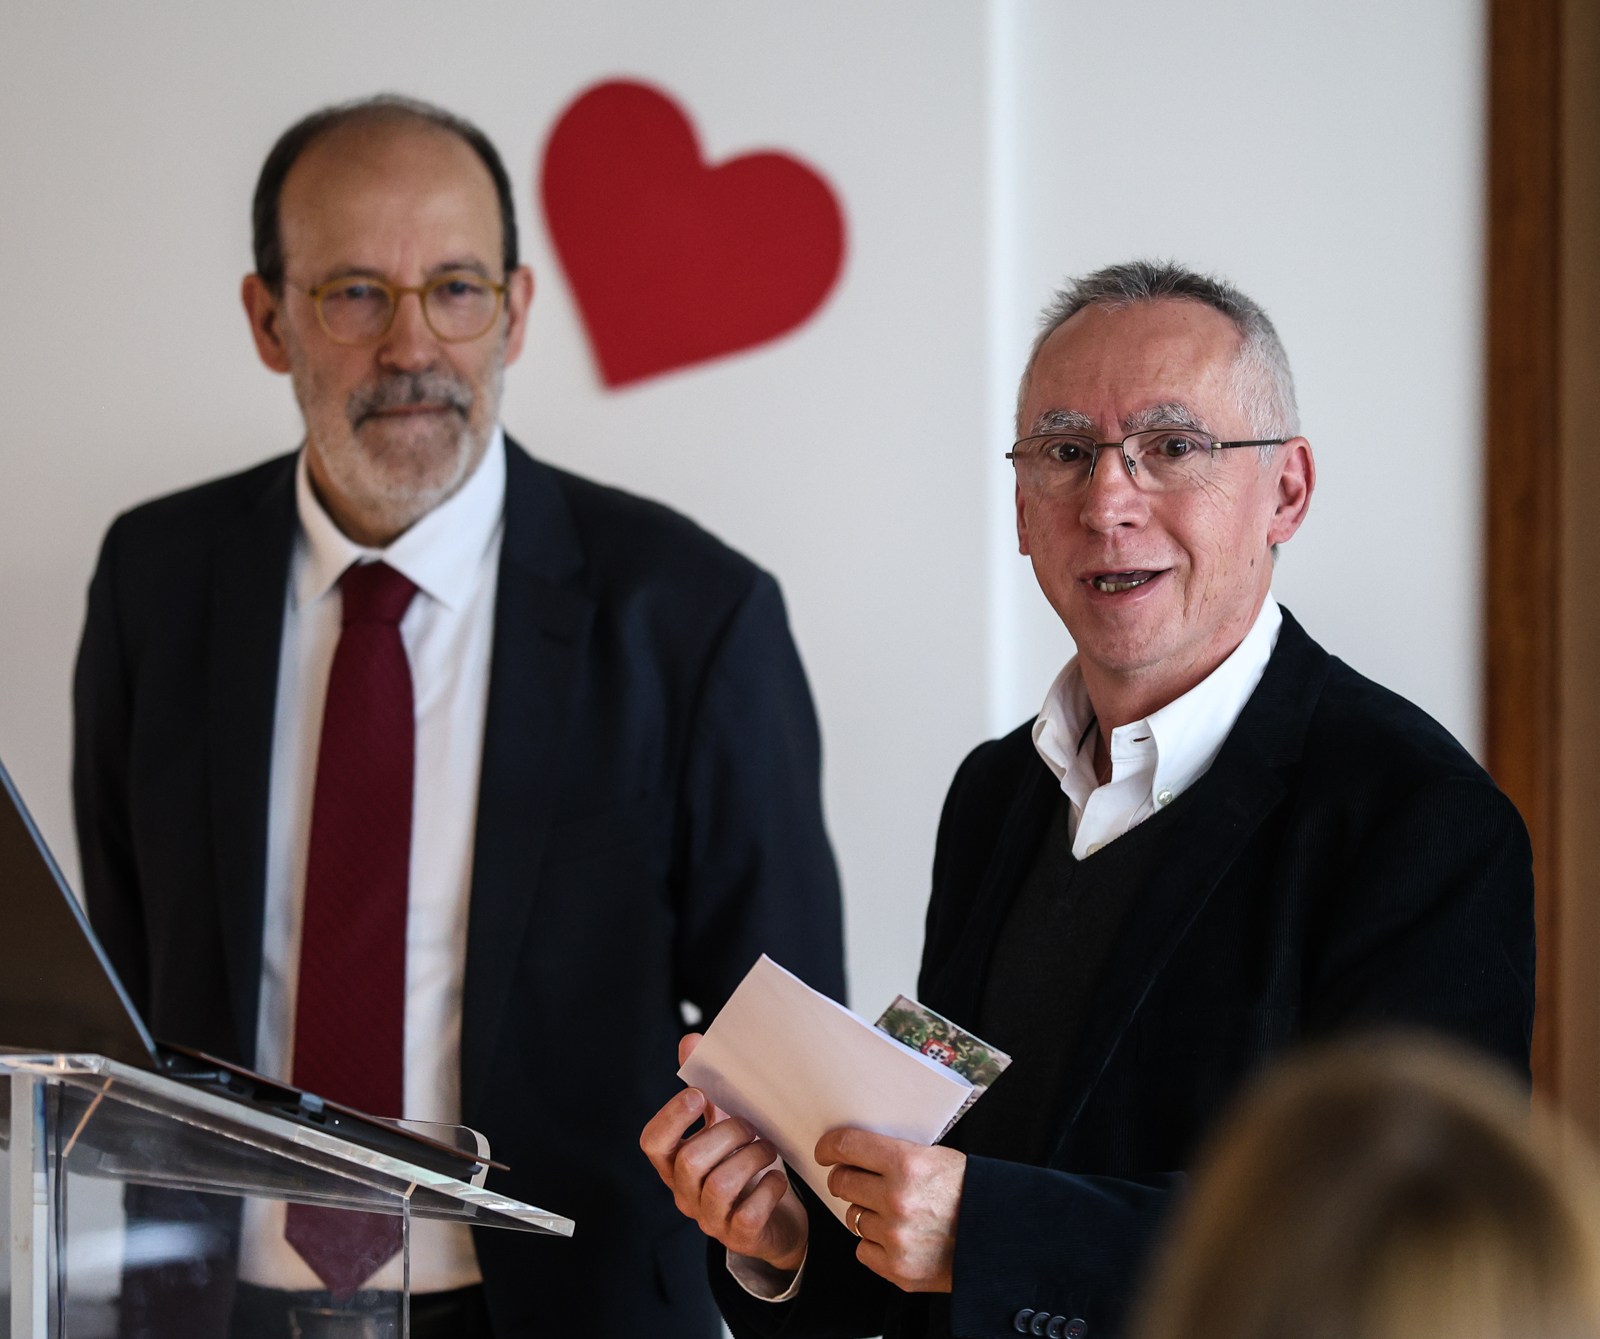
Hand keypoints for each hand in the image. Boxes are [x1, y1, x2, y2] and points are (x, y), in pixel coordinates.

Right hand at [640, 1033, 809, 1272]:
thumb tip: (691, 1041)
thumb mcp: (722, 1125)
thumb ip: (705, 1088)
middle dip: (728, 1134)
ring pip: (721, 1185)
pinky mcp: (738, 1236)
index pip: (652, 1143)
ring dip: (752, 1158)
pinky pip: (749, 1213)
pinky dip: (769, 1189)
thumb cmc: (743, 1165)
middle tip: (751, 1126)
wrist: (774, 1219)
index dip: (671, 1118)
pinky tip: (777, 1178)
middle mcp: (685, 1193)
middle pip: (691, 1161)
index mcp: (675, 1163)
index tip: (698, 1095)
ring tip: (767, 1148)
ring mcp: (710, 1218)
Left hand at [817, 1128, 965, 1292]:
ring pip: (852, 1217)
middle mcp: (896, 1200)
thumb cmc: (968, 1191)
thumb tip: (852, 1153)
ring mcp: (895, 1237)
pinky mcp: (897, 1268)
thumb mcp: (935, 1158)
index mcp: (907, 1164)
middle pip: (842, 1182)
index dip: (830, 1147)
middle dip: (846, 1179)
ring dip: (867, 1213)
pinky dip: (875, 1243)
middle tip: (858, 1180)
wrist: (999, 1238)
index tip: (826, 1151)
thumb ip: (894, 1155)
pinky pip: (862, 1249)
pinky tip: (898, 1236)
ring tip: (895, 1212)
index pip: (847, 1147)